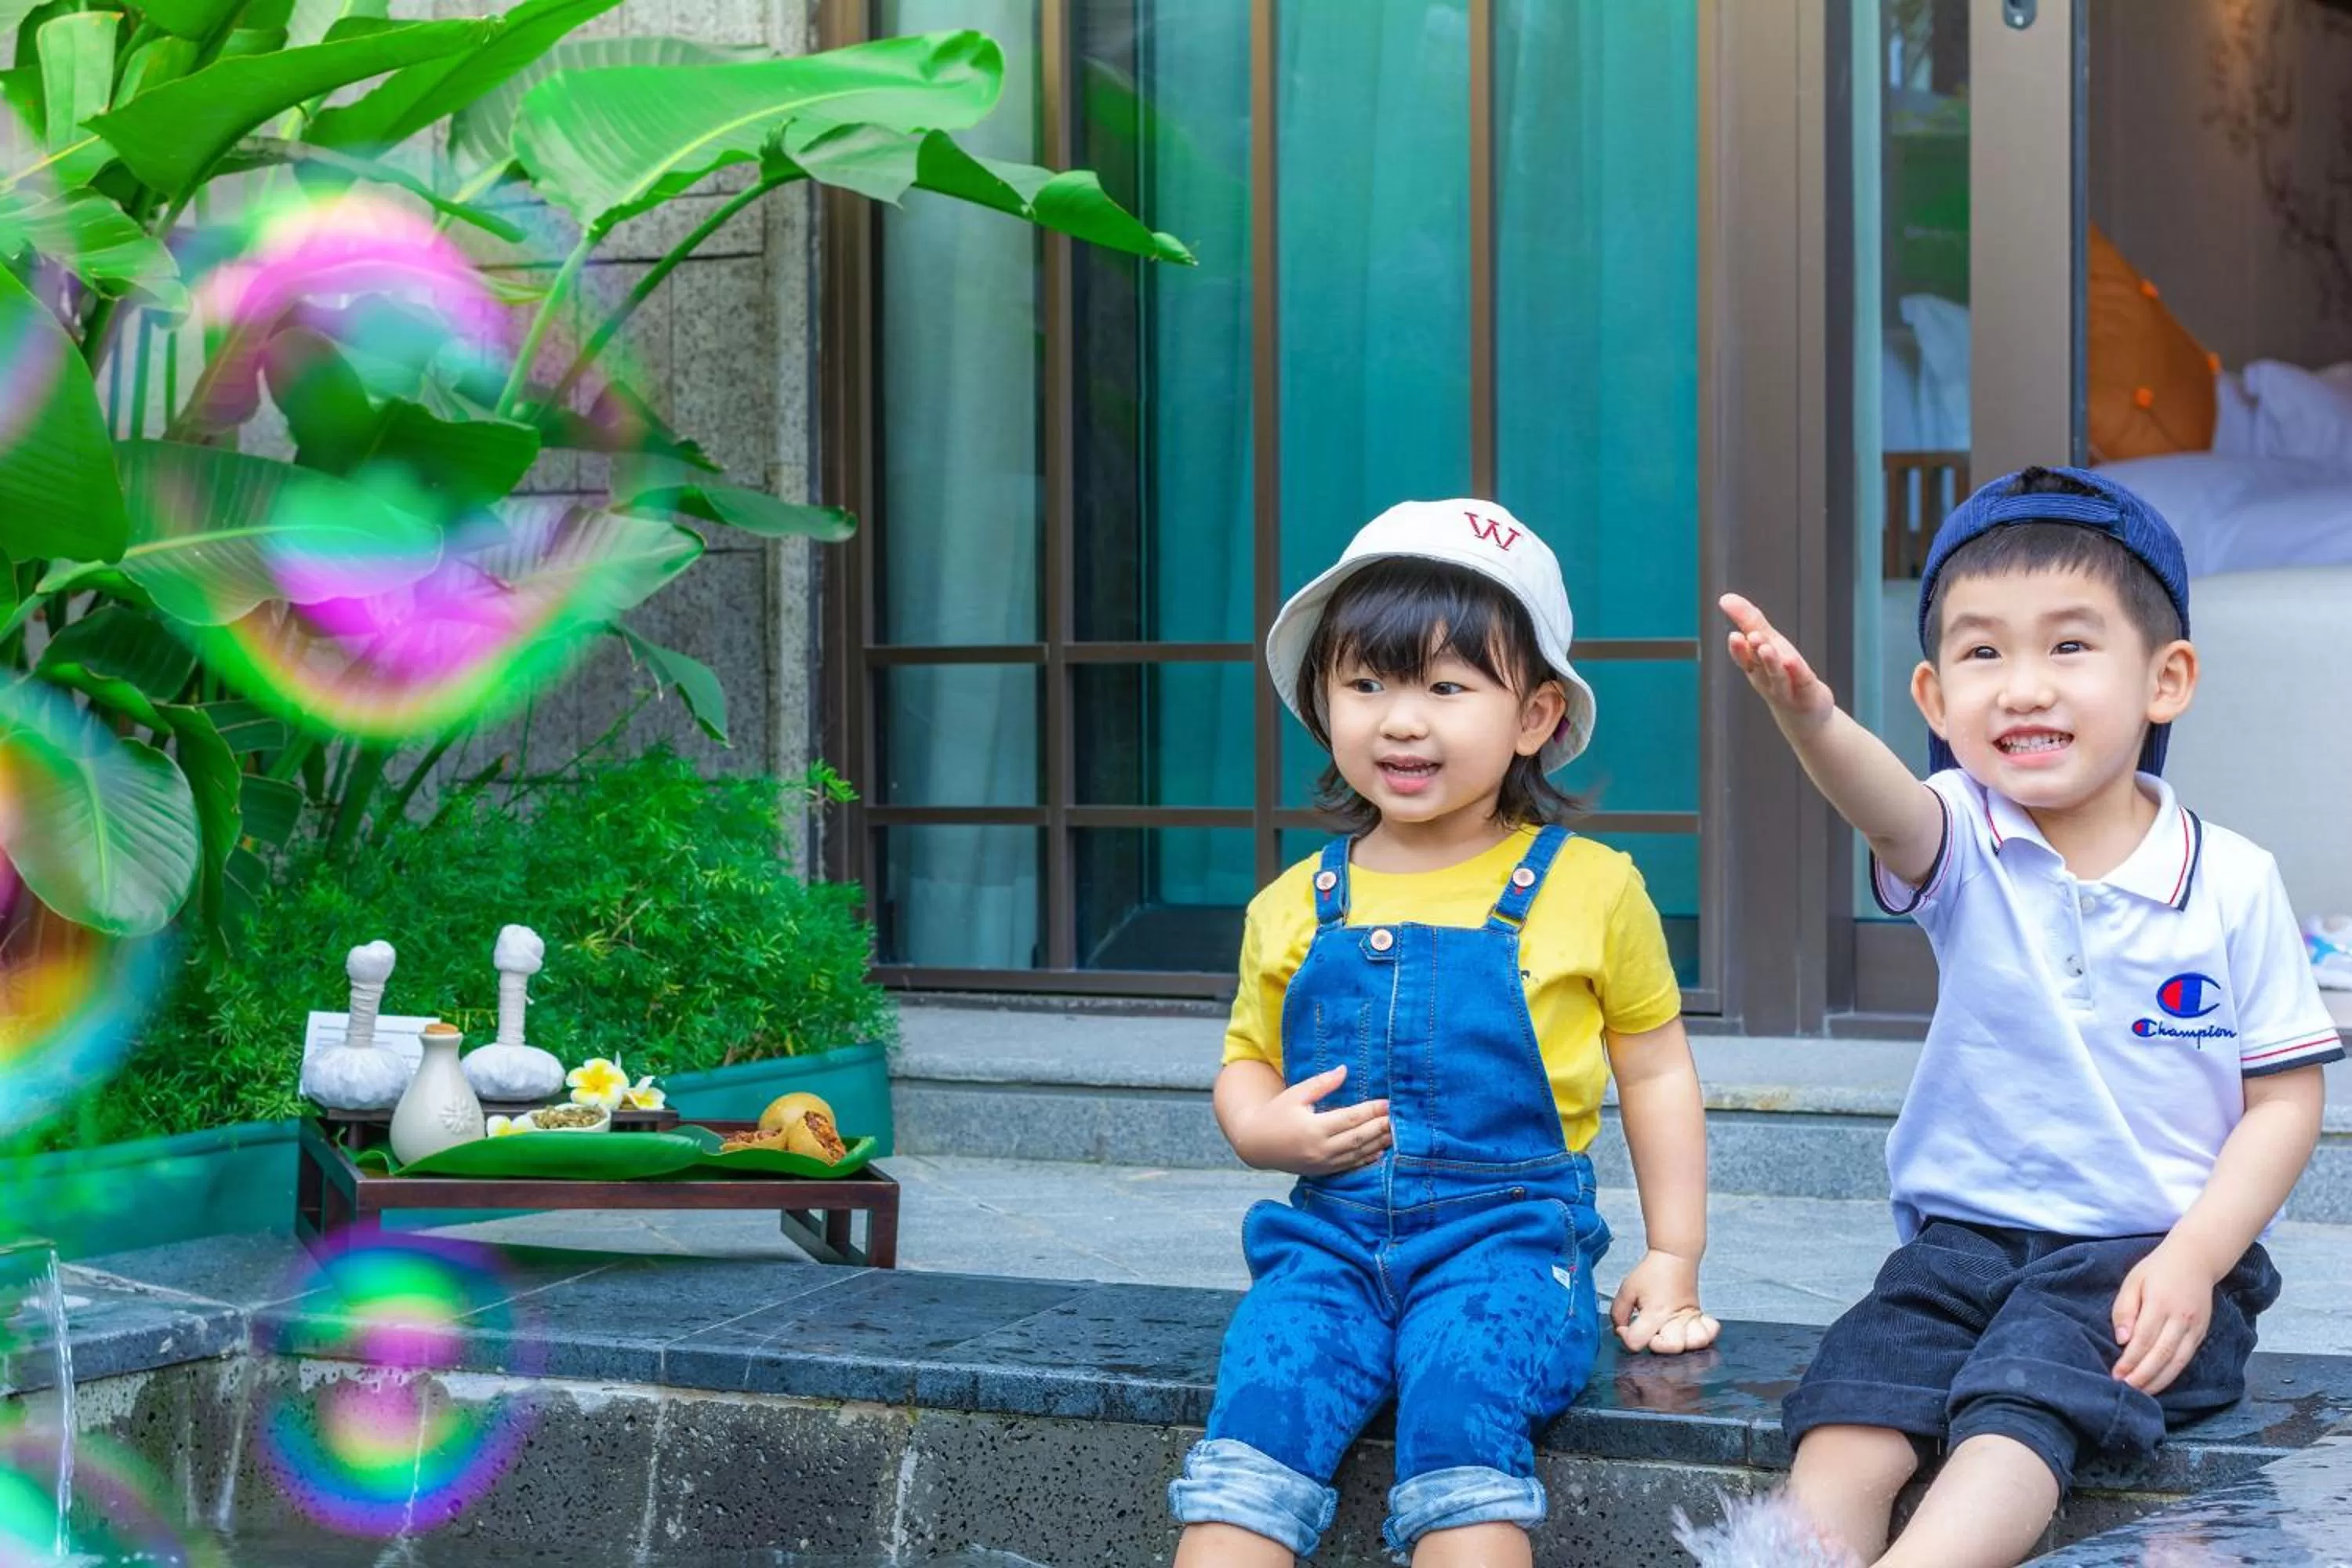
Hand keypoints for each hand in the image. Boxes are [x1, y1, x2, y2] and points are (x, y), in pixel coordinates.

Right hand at [1231, 1065, 1390, 1176]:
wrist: (1256, 1145)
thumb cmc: (1275, 1114)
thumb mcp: (1295, 1094)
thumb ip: (1321, 1084)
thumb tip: (1344, 1070)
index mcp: (1313, 1128)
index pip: (1350, 1118)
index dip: (1371, 1111)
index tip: (1388, 1103)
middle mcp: (1321, 1148)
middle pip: (1359, 1138)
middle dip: (1381, 1127)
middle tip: (1400, 1118)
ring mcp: (1323, 1163)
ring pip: (1358, 1153)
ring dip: (1378, 1143)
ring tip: (1396, 1133)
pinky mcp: (1323, 1171)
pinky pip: (1350, 1166)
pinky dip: (1367, 1159)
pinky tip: (1380, 1151)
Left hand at [1610, 1249, 1718, 1354]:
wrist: (1675, 1256)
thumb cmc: (1651, 1273)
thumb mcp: (1626, 1290)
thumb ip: (1618, 1314)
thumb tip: (1622, 1331)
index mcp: (1655, 1312)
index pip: (1637, 1342)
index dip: (1626, 1337)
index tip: (1625, 1327)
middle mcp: (1676, 1319)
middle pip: (1671, 1348)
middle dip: (1655, 1345)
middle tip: (1648, 1331)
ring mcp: (1690, 1319)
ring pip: (1695, 1344)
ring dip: (1681, 1344)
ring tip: (1669, 1334)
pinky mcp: (1698, 1318)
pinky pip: (1709, 1334)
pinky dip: (1700, 1338)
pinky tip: (1687, 1333)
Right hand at [1719, 593, 1835, 728]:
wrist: (1804, 714)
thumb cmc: (1783, 674)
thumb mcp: (1768, 644)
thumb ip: (1749, 621)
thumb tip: (1725, 598)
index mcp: (1755, 667)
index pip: (1743, 657)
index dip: (1738, 649)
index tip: (1734, 636)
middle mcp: (1767, 680)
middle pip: (1759, 665)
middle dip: (1756, 651)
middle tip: (1753, 637)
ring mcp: (1787, 690)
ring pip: (1777, 676)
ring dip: (1772, 662)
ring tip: (1768, 647)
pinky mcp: (1807, 695)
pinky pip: (1802, 683)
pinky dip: (1797, 673)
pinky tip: (1793, 661)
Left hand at [2112, 1240, 2219, 1394]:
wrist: (2195, 1259)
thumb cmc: (2157, 1270)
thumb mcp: (2133, 1281)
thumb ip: (2124, 1310)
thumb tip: (2122, 1340)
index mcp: (2161, 1304)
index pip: (2144, 1340)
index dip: (2130, 1361)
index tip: (2116, 1375)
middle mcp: (2181, 1319)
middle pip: (2162, 1355)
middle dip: (2143, 1376)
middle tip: (2126, 1389)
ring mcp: (2195, 1328)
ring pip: (2178, 1362)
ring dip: (2159, 1381)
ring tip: (2141, 1393)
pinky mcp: (2202, 1334)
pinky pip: (2187, 1359)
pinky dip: (2173, 1373)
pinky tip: (2159, 1382)